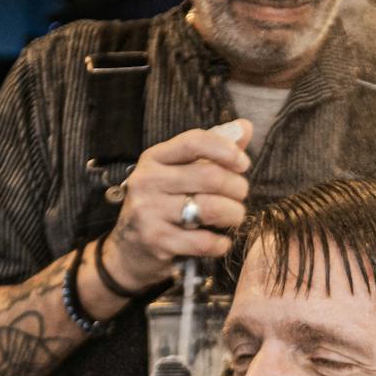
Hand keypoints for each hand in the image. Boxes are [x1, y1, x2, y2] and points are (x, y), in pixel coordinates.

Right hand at [102, 120, 251, 289]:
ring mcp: (148, 211)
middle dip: (237, 187)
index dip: (226, 150)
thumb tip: (245, 127)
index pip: (194, 142)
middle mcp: (147, 181)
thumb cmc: (164, 203)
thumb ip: (213, 150)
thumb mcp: (181, 171)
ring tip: (234, 217)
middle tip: (240, 196)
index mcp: (155, 158)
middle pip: (210, 176)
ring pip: (211, 208)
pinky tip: (220, 242)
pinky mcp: (156, 241)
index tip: (243, 164)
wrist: (130, 248)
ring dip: (233, 214)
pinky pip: (204, 241)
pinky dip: (221, 244)